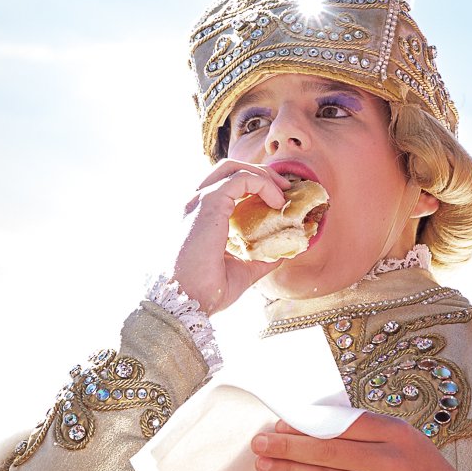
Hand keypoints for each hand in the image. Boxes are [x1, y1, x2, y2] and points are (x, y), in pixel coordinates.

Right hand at [171, 159, 286, 314]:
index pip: (225, 185)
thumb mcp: (241, 270)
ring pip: (234, 168)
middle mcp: (195, 204)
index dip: (254, 185)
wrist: (187, 302)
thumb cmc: (206, 290)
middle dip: (260, 173)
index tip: (279, 200)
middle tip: (285, 190)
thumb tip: (284, 251)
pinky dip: (264, 184)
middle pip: (228, 169)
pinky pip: (242, 179)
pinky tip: (277, 203)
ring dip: (263, 175)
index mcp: (199, 216)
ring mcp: (199, 201)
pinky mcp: (209, 203)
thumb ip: (260, 258)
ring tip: (283, 193)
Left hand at [251, 416, 471, 470]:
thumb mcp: (406, 441)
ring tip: (264, 464)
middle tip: (260, 443)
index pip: (342, 423)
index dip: (307, 423)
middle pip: (328, 451)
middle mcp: (391, 462)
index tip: (280, 423)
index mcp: (397, 434)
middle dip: (288, 446)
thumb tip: (313, 425)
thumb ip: (367, 432)